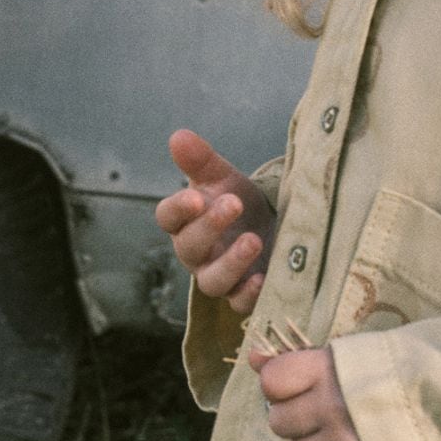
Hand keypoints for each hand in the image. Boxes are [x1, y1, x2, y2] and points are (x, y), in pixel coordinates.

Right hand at [155, 129, 277, 315]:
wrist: (273, 228)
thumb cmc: (239, 203)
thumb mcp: (223, 178)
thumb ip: (200, 160)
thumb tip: (178, 136)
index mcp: (185, 222)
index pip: (168, 217)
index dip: (178, 209)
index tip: (196, 197)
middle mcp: (197, 254)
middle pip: (190, 247)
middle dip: (210, 227)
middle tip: (234, 203)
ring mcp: (219, 277)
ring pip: (213, 281)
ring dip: (231, 263)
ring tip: (253, 240)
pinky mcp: (243, 295)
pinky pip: (239, 303)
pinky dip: (249, 295)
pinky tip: (262, 279)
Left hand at [252, 345, 379, 440]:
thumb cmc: (403, 372)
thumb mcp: (354, 354)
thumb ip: (300, 358)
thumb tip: (252, 358)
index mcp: (332, 369)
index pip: (272, 382)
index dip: (281, 385)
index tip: (300, 386)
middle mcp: (333, 407)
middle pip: (278, 421)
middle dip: (295, 418)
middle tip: (323, 414)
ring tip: (343, 435)